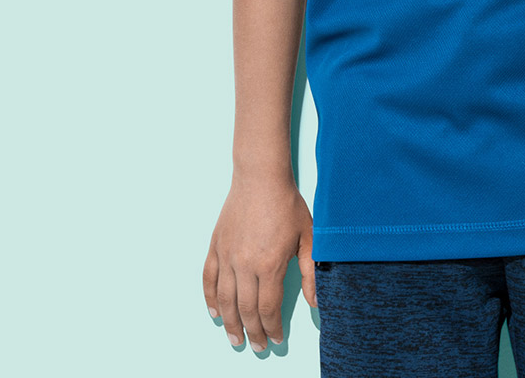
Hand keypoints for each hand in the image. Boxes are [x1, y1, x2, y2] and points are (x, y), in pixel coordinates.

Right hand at [203, 174, 316, 350]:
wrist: (260, 177)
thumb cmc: (287, 204)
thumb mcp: (307, 237)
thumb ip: (310, 271)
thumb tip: (315, 301)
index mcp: (269, 264)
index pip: (268, 308)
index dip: (272, 328)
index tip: (276, 339)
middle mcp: (245, 264)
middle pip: (246, 309)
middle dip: (253, 332)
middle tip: (258, 346)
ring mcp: (227, 256)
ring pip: (225, 299)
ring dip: (230, 323)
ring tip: (235, 339)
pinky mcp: (216, 246)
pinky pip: (209, 279)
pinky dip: (210, 298)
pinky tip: (215, 312)